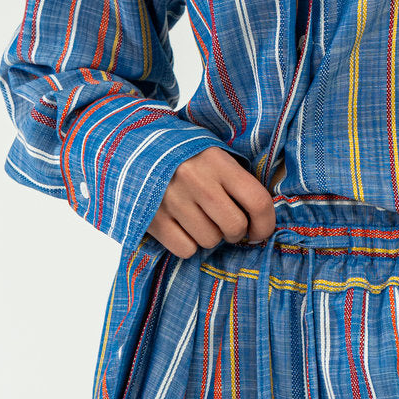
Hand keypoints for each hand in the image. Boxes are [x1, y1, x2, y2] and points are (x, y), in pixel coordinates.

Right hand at [146, 147, 276, 258]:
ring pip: (210, 241)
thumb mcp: (213, 154)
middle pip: (235, 227)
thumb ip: (236, 179)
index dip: (265, 224)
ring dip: (210, 237)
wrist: (132, 148)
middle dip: (236, 233)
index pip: (257, 201)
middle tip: (227, 225)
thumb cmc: (184, 156)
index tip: (260, 231)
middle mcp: (196, 180)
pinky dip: (188, 245)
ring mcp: (172, 200)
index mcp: (217, 161)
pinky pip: (186, 250)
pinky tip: (181, 227)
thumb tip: (261, 216)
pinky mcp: (152, 219)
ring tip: (199, 220)